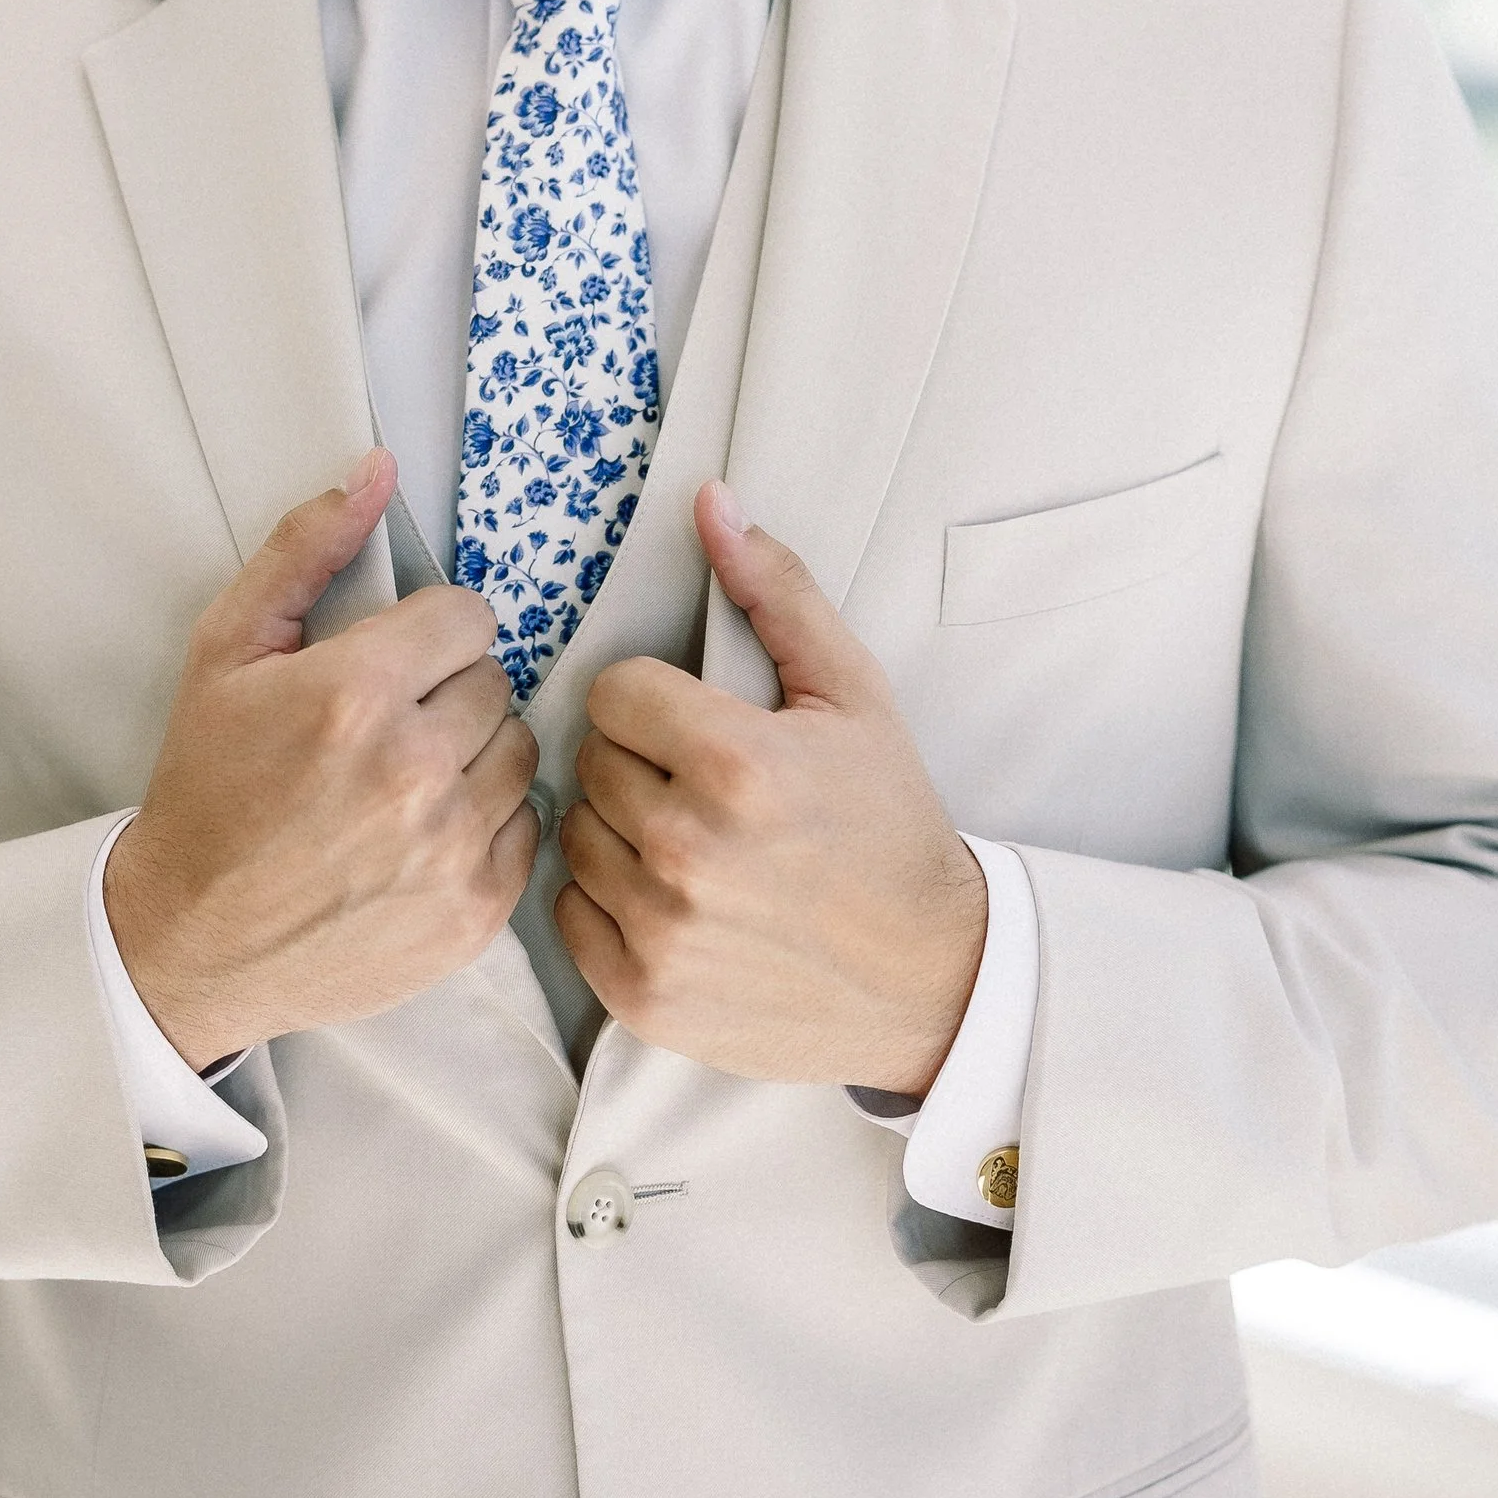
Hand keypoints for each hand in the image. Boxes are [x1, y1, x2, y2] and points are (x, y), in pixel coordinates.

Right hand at [103, 449, 542, 1069]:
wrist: (190, 939)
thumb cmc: (206, 785)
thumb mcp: (226, 650)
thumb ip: (305, 548)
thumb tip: (376, 470)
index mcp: (355, 694)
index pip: (468, 617)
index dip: (428, 634)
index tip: (392, 664)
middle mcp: (413, 771)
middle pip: (494, 682)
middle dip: (446, 692)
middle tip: (388, 725)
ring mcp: (449, 849)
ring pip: (517, 751)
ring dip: (473, 755)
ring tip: (407, 778)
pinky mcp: (473, 913)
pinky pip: (526, 827)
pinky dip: (485, 825)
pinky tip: (424, 833)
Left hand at [554, 482, 986, 1088]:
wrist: (930, 975)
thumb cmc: (888, 823)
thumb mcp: (851, 693)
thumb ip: (774, 591)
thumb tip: (711, 503)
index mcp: (735, 761)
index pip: (613, 692)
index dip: (652, 702)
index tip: (695, 726)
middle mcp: (688, 847)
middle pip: (590, 760)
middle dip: (638, 762)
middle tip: (698, 784)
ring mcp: (662, 928)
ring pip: (575, 834)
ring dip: (617, 830)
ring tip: (686, 840)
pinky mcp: (645, 994)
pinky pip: (567, 914)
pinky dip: (605, 902)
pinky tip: (668, 896)